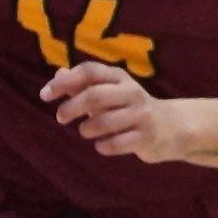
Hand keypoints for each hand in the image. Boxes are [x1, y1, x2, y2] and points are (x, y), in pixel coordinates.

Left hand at [43, 62, 191, 162]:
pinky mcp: (147, 136)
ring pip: (102, 122)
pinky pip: (114, 144)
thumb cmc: (131, 108)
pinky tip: (103, 144)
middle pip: (94, 96)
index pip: (90, 71)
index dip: (65, 82)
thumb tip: (58, 75)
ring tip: (86, 131)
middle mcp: (132, 92)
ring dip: (86, 130)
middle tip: (61, 118)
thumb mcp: (111, 91)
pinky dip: (102, 146)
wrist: (172, 127)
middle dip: (71, 108)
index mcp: (120, 78)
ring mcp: (142, 115)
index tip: (46, 95)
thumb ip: (84, 85)